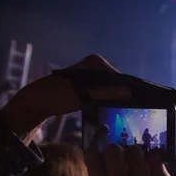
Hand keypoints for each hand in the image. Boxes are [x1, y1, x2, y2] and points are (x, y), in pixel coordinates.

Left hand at [0, 54, 129, 140]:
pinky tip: (115, 111)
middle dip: (123, 95)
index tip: (139, 105)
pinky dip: (109, 101)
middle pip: (117, 82)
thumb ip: (105, 93)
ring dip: (117, 99)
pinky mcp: (90, 85)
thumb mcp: (82, 96)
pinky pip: (105, 92)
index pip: (119, 77)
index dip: (129, 90)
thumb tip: (129, 93)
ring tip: (127, 112)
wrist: (37, 102)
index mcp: (95, 63)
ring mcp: (93, 75)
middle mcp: (96, 66)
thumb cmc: (56, 96)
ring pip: (112, 88)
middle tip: (134, 111)